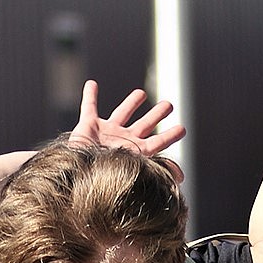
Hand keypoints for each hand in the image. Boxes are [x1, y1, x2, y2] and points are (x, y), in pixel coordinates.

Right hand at [69, 80, 185, 168]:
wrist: (80, 176)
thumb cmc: (108, 177)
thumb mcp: (139, 171)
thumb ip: (160, 170)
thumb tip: (182, 177)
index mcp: (136, 153)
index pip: (158, 142)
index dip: (170, 135)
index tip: (182, 129)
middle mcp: (123, 142)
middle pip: (144, 125)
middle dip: (156, 115)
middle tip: (168, 105)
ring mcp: (105, 133)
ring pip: (121, 114)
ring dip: (131, 103)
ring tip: (141, 94)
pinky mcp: (87, 127)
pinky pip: (89, 107)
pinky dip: (90, 96)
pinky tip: (92, 84)